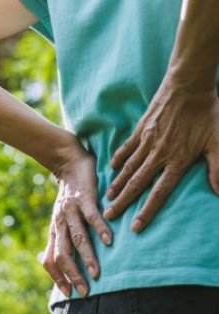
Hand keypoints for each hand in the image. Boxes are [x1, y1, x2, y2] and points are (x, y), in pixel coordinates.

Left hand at [42, 142, 112, 297]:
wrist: (68, 162)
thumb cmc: (68, 196)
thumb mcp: (60, 219)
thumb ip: (58, 238)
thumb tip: (49, 260)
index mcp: (54, 230)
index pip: (50, 259)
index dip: (56, 277)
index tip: (67, 293)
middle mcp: (60, 223)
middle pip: (62, 254)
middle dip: (72, 274)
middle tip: (84, 292)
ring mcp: (71, 211)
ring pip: (77, 238)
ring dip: (87, 257)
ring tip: (97, 273)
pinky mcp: (83, 198)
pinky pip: (91, 216)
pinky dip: (100, 229)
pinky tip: (110, 241)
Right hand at [103, 73, 218, 232]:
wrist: (188, 84)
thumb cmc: (206, 113)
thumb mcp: (218, 140)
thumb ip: (218, 167)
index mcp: (177, 160)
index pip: (159, 192)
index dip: (147, 211)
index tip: (135, 226)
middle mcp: (158, 155)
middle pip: (137, 184)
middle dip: (123, 202)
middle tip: (109, 216)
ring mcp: (146, 142)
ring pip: (128, 169)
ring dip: (117, 185)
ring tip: (107, 197)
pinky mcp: (140, 130)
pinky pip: (126, 148)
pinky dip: (118, 159)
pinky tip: (111, 168)